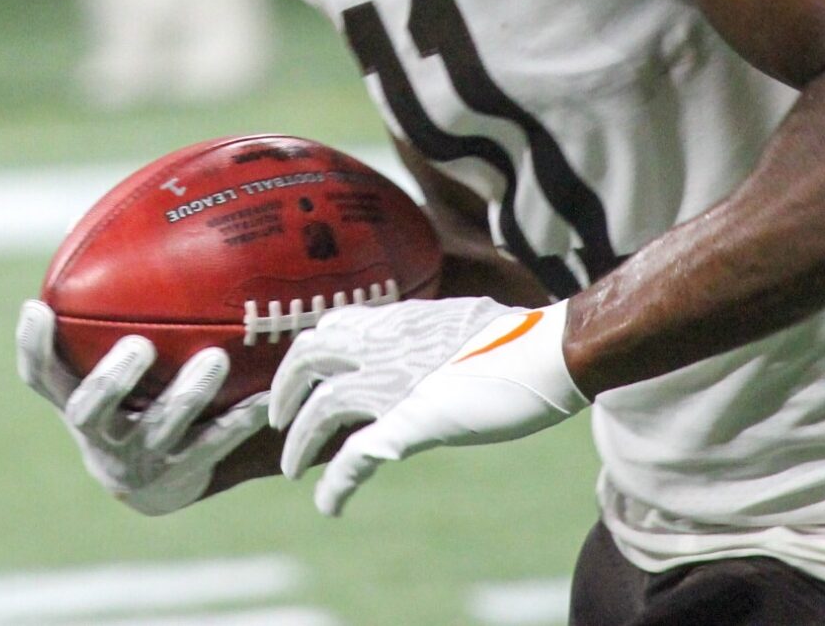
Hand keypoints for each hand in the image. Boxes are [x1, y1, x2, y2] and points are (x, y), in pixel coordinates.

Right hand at [15, 300, 269, 515]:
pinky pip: (211, 449)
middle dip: (114, 380)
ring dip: (188, 395)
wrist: (151, 485)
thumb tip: (100, 222)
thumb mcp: (105, 362)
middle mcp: (98, 434)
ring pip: (159, 430)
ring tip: (216, 359)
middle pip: (90, 411)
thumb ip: (105, 311)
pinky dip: (235, 423)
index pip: (39, 375)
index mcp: (72, 398)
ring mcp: (137, 460)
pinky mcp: (179, 478)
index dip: (33, 346)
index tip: (38, 307)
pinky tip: (260, 400)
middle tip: (140, 345)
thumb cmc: (129, 395)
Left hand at [269, 297, 586, 516]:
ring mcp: (395, 382)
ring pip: (323, 407)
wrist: (548, 350)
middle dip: (284, 389)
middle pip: (309, 355)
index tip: (302, 374)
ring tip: (291, 468)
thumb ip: (426, 335)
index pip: (332, 326)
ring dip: (299, 441)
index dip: (308, 351)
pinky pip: (360, 453)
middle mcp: (385, 345)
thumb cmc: (517, 338)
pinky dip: (337, 482)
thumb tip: (421, 340)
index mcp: (397, 321)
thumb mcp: (458, 323)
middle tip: (277, 420)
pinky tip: (326, 503)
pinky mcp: (412, 421)